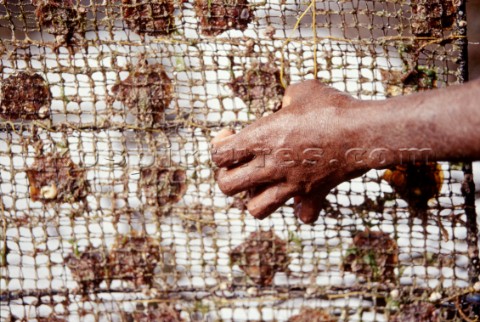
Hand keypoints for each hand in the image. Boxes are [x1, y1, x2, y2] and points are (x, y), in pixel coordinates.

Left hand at [211, 80, 369, 222]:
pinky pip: (303, 215)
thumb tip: (285, 105)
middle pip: (226, 187)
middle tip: (241, 163)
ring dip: (254, 199)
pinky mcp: (312, 194)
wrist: (363, 132)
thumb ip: (286, 99)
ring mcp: (290, 184)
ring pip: (256, 209)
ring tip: (264, 184)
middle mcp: (269, 166)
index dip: (219, 144)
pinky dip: (300, 210)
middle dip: (227, 175)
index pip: (218, 155)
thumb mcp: (302, 91)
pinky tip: (303, 195)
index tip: (233, 133)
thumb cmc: (331, 107)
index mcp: (260, 138)